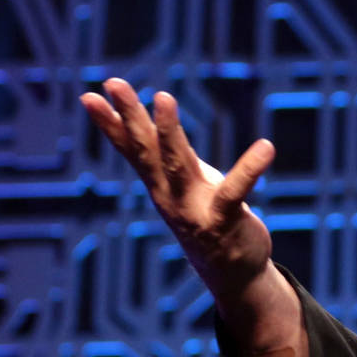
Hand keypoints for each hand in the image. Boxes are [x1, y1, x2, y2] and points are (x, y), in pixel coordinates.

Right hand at [79, 79, 277, 305]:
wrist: (231, 272)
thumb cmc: (205, 217)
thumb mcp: (181, 183)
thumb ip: (165, 155)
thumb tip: (146, 123)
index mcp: (159, 185)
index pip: (131, 150)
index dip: (110, 124)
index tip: (89, 96)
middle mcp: (170, 196)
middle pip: (147, 150)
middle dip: (131, 117)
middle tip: (114, 83)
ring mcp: (194, 209)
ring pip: (177, 165)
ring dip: (168, 131)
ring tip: (163, 97)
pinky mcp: (225, 221)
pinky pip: (236, 191)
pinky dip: (251, 168)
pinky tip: (266, 147)